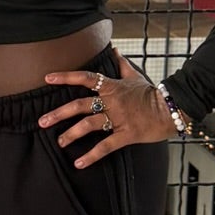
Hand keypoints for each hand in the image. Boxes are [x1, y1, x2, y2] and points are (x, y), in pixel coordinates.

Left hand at [38, 59, 177, 168]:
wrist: (172, 108)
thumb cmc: (152, 93)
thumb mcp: (136, 77)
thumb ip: (122, 65)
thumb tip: (115, 51)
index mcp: (112, 87)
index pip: (86, 78)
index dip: (66, 77)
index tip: (47, 78)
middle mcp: (112, 101)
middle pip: (80, 105)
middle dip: (59, 113)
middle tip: (42, 121)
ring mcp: (119, 118)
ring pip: (89, 125)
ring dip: (71, 134)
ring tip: (59, 142)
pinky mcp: (127, 134)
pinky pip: (106, 146)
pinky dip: (92, 155)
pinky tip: (79, 163)